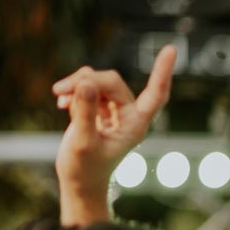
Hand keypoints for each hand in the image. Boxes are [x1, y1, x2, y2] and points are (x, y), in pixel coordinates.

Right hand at [51, 45, 175, 226]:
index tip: (171, 48)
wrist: (78, 181)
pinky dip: (72, 91)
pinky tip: (60, 103)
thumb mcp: (82, 141)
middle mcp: (129, 114)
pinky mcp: (98, 108)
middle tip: (59, 91)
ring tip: (58, 97)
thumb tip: (86, 83)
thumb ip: (84, 112)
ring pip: (96, 81)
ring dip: (75, 84)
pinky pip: (86, 87)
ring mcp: (114, 110)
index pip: (155, 94)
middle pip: (111, 81)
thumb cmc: (84, 168)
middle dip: (85, 81)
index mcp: (136, 124)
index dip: (162, 71)